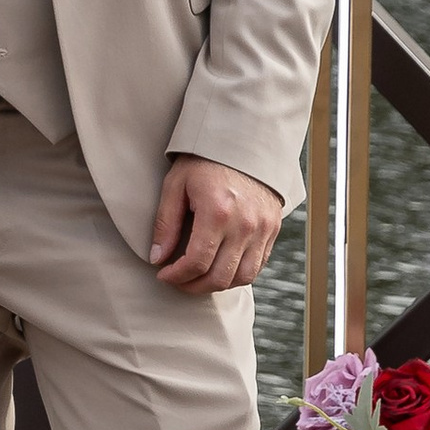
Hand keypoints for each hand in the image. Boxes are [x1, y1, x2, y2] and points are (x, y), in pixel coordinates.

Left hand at [150, 156, 282, 295]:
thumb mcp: (176, 185)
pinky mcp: (272, 229)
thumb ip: (166, 224)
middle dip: (193, 287)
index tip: (163, 275)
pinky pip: (258, 265)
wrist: (243, 143)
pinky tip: (220, 267)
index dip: (176, 276)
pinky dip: (238, 274)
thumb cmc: (204, 161)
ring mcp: (262, 229)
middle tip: (178, 281)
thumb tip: (157, 258)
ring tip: (198, 278)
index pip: (197, 263)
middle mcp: (244, 225)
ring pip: (243, 277)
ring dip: (217, 285)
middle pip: (220, 277)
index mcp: (217, 212)